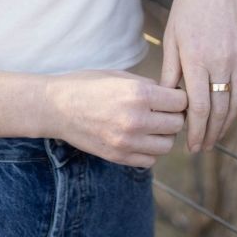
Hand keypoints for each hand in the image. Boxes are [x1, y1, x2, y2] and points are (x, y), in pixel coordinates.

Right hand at [44, 69, 187, 167]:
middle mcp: (135, 119)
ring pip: (167, 145)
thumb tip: (174, 96)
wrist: (55, 107)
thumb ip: (149, 86)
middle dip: (175, 116)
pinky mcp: (117, 156)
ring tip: (153, 126)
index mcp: (138, 94)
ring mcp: (126, 141)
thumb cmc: (88, 85)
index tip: (172, 97)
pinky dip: (150, 151)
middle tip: (164, 112)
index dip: (179, 98)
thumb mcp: (121, 76)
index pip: (181, 102)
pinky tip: (141, 139)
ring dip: (165, 135)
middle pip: (177, 124)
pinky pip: (150, 160)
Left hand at [158, 0, 236, 152]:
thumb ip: (172, 72)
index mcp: (198, 58)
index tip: (190, 145)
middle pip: (220, 109)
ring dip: (228, 124)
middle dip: (211, 133)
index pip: (200, 106)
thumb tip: (168, 103)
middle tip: (203, 147)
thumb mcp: (172, 39)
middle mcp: (222, 60)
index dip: (195, 130)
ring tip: (217, 137)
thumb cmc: (187, 9)